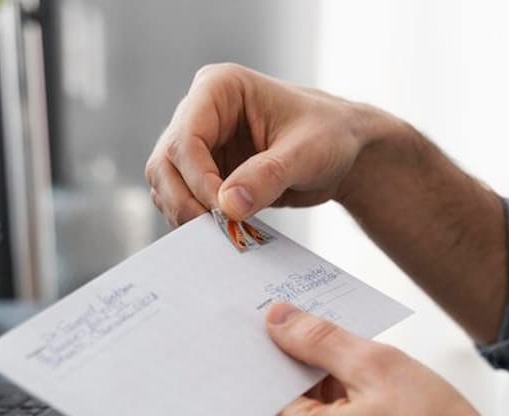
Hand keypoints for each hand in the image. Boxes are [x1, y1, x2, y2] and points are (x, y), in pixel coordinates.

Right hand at [145, 63, 382, 226]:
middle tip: (217, 231)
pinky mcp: (205, 174)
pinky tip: (223, 233)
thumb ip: (268, 176)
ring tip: (223, 235)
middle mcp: (199, 113)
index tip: (225, 210)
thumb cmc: (330, 135)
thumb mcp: (307, 152)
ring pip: (166, 184)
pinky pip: (183, 200)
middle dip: (186, 201)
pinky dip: (197, 221)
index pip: (186, 137)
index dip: (199, 179)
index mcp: (219, 88)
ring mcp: (199, 145)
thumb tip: (229, 206)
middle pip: (165, 163)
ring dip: (187, 214)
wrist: (343, 151)